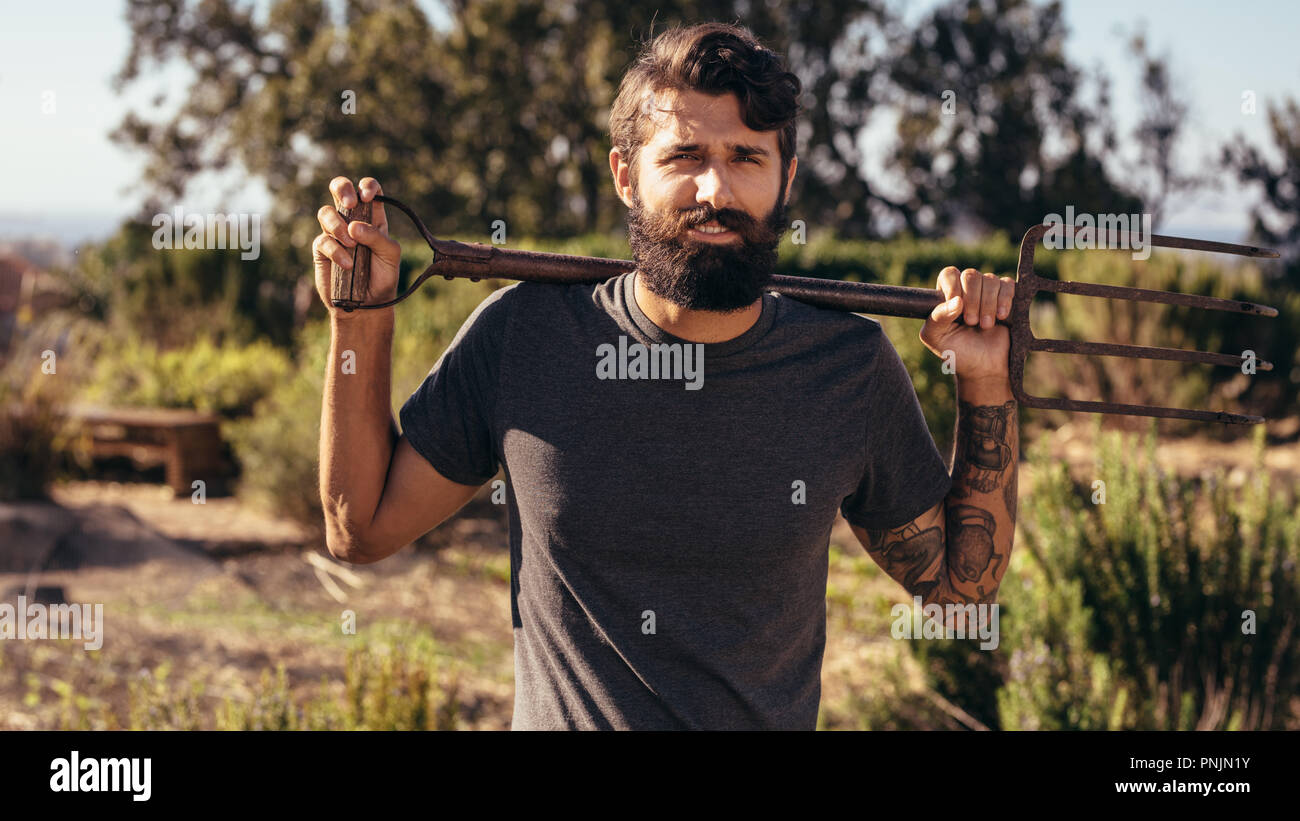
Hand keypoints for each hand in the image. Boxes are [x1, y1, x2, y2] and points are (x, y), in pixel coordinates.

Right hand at [313, 176, 401, 317]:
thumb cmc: (383, 277)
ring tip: (351, 245)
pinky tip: (347, 264)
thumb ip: (377, 237)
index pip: (369, 189)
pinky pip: (323, 240)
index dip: (367, 186)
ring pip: (326, 212)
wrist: (367, 305)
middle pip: (340, 188)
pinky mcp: (321, 249)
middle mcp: (352, 220)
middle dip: (342, 188)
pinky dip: (336, 251)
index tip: (367, 198)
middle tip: (349, 205)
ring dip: (337, 225)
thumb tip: (353, 226)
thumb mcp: (390, 255)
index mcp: (373, 217)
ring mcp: (335, 233)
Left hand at [919, 267, 1014, 383]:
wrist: (984, 368)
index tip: (957, 310)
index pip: (949, 274)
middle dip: (973, 299)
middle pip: (971, 275)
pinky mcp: (1006, 297)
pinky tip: (1002, 316)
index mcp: (947, 296)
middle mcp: (967, 290)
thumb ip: (937, 318)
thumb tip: (956, 300)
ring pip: (990, 279)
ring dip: (988, 304)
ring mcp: (987, 292)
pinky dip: (1005, 299)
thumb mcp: (936, 338)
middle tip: (972, 322)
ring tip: (985, 326)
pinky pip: (1008, 284)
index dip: (954, 287)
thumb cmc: (957, 353)